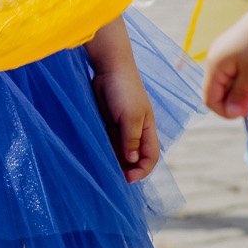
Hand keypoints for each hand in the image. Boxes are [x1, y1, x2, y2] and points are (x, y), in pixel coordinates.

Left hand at [94, 62, 160, 182]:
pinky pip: (109, 142)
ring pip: (121, 151)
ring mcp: (122, 127)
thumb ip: (132, 138)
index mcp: (148, 129)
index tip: (128, 178)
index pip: (150, 156)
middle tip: (113, 179)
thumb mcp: (130, 115)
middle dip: (127, 169)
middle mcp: (137, 131)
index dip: (142, 170)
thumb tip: (132, 161)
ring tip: (104, 171)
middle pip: (135, 157)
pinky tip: (97, 157)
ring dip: (115, 162)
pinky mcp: (108, 123)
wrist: (108, 68)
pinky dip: (105, 151)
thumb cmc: (124, 89)